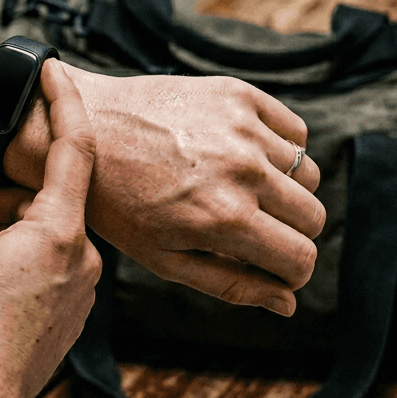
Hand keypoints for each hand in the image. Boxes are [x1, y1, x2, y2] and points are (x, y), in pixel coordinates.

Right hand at [0, 60, 101, 397]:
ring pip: (50, 227)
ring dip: (9, 223)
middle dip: (7, 188)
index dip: (63, 102)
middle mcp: (84, 254)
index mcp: (60, 231)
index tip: (53, 71)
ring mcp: (83, 282)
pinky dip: (22, 248)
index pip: (73, 148)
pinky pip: (53, 257)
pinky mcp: (75, 305)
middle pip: (51, 193)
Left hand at [6, 69, 324, 316]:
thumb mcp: (165, 258)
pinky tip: (245, 155)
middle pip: (313, 217)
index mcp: (224, 218)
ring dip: (285, 189)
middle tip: (254, 229)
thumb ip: (232, 284)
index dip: (291, 272)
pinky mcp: (238, 94)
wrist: (83, 127)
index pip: (302, 258)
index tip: (273, 267)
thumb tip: (287, 303)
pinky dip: (280, 147)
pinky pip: (295, 130)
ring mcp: (242, 128)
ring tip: (242, 190)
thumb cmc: (118, 202)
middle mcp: (242, 170)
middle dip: (291, 233)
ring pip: (307, 173)